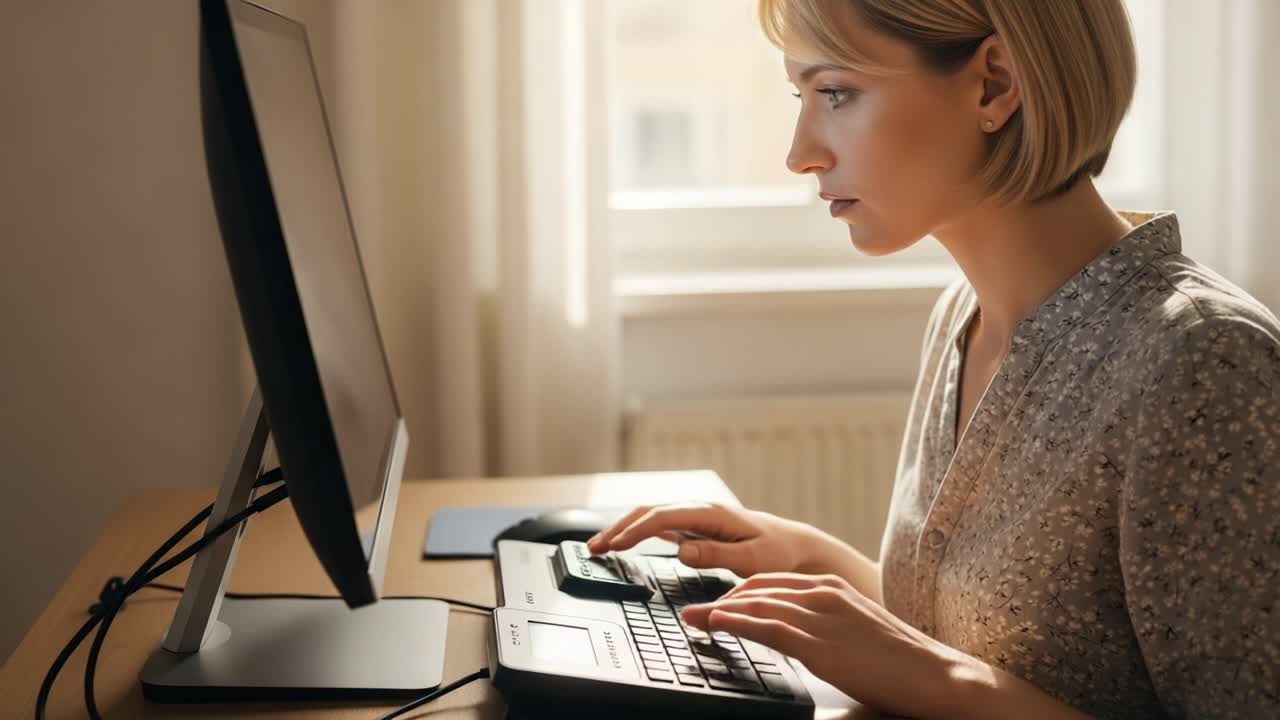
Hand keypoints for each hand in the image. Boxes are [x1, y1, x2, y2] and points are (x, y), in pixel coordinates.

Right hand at [584, 502, 819, 577]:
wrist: (798, 547)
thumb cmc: (780, 553)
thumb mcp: (753, 559)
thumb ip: (716, 555)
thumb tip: (681, 550)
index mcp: (712, 513)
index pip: (663, 517)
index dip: (635, 531)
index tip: (614, 546)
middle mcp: (701, 510)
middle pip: (649, 512)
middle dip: (618, 527)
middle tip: (593, 548)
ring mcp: (698, 517)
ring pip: (651, 516)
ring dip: (624, 528)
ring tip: (599, 546)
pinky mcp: (698, 528)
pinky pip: (661, 526)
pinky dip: (638, 532)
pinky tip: (624, 542)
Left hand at [679, 572, 968, 718]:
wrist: (935, 676)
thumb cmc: (899, 661)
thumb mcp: (856, 630)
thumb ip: (824, 626)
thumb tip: (794, 638)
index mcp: (832, 587)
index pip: (771, 582)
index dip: (738, 592)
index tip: (715, 603)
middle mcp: (823, 593)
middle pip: (756, 589)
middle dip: (720, 599)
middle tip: (692, 610)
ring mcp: (821, 618)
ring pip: (755, 605)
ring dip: (717, 611)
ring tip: (691, 618)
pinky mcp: (821, 645)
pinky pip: (767, 629)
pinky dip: (735, 624)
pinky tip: (714, 625)